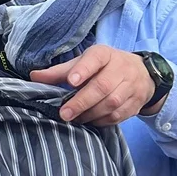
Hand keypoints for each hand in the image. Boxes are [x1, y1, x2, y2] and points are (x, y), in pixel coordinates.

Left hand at [29, 45, 155, 125]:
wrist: (143, 74)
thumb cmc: (104, 67)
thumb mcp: (84, 63)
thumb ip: (60, 71)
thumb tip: (34, 77)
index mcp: (104, 55)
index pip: (94, 59)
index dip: (83, 69)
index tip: (71, 81)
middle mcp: (120, 68)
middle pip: (102, 86)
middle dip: (82, 102)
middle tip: (64, 113)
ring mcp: (131, 86)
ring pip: (111, 103)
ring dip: (90, 113)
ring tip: (74, 118)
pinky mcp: (135, 103)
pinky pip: (118, 115)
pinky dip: (102, 120)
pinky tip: (90, 121)